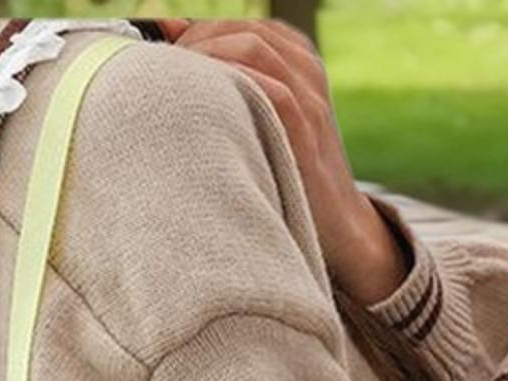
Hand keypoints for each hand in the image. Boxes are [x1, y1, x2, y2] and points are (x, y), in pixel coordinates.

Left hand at [154, 18, 406, 304]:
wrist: (340, 226)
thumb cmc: (288, 177)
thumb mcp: (266, 124)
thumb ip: (235, 86)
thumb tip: (175, 41)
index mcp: (299, 63)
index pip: (245, 26)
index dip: (202, 33)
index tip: (169, 55)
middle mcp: (308, 73)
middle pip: (246, 31)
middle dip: (199, 44)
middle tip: (167, 74)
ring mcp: (311, 100)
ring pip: (256, 49)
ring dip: (209, 60)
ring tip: (179, 87)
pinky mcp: (308, 132)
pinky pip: (273, 90)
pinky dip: (235, 84)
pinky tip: (205, 102)